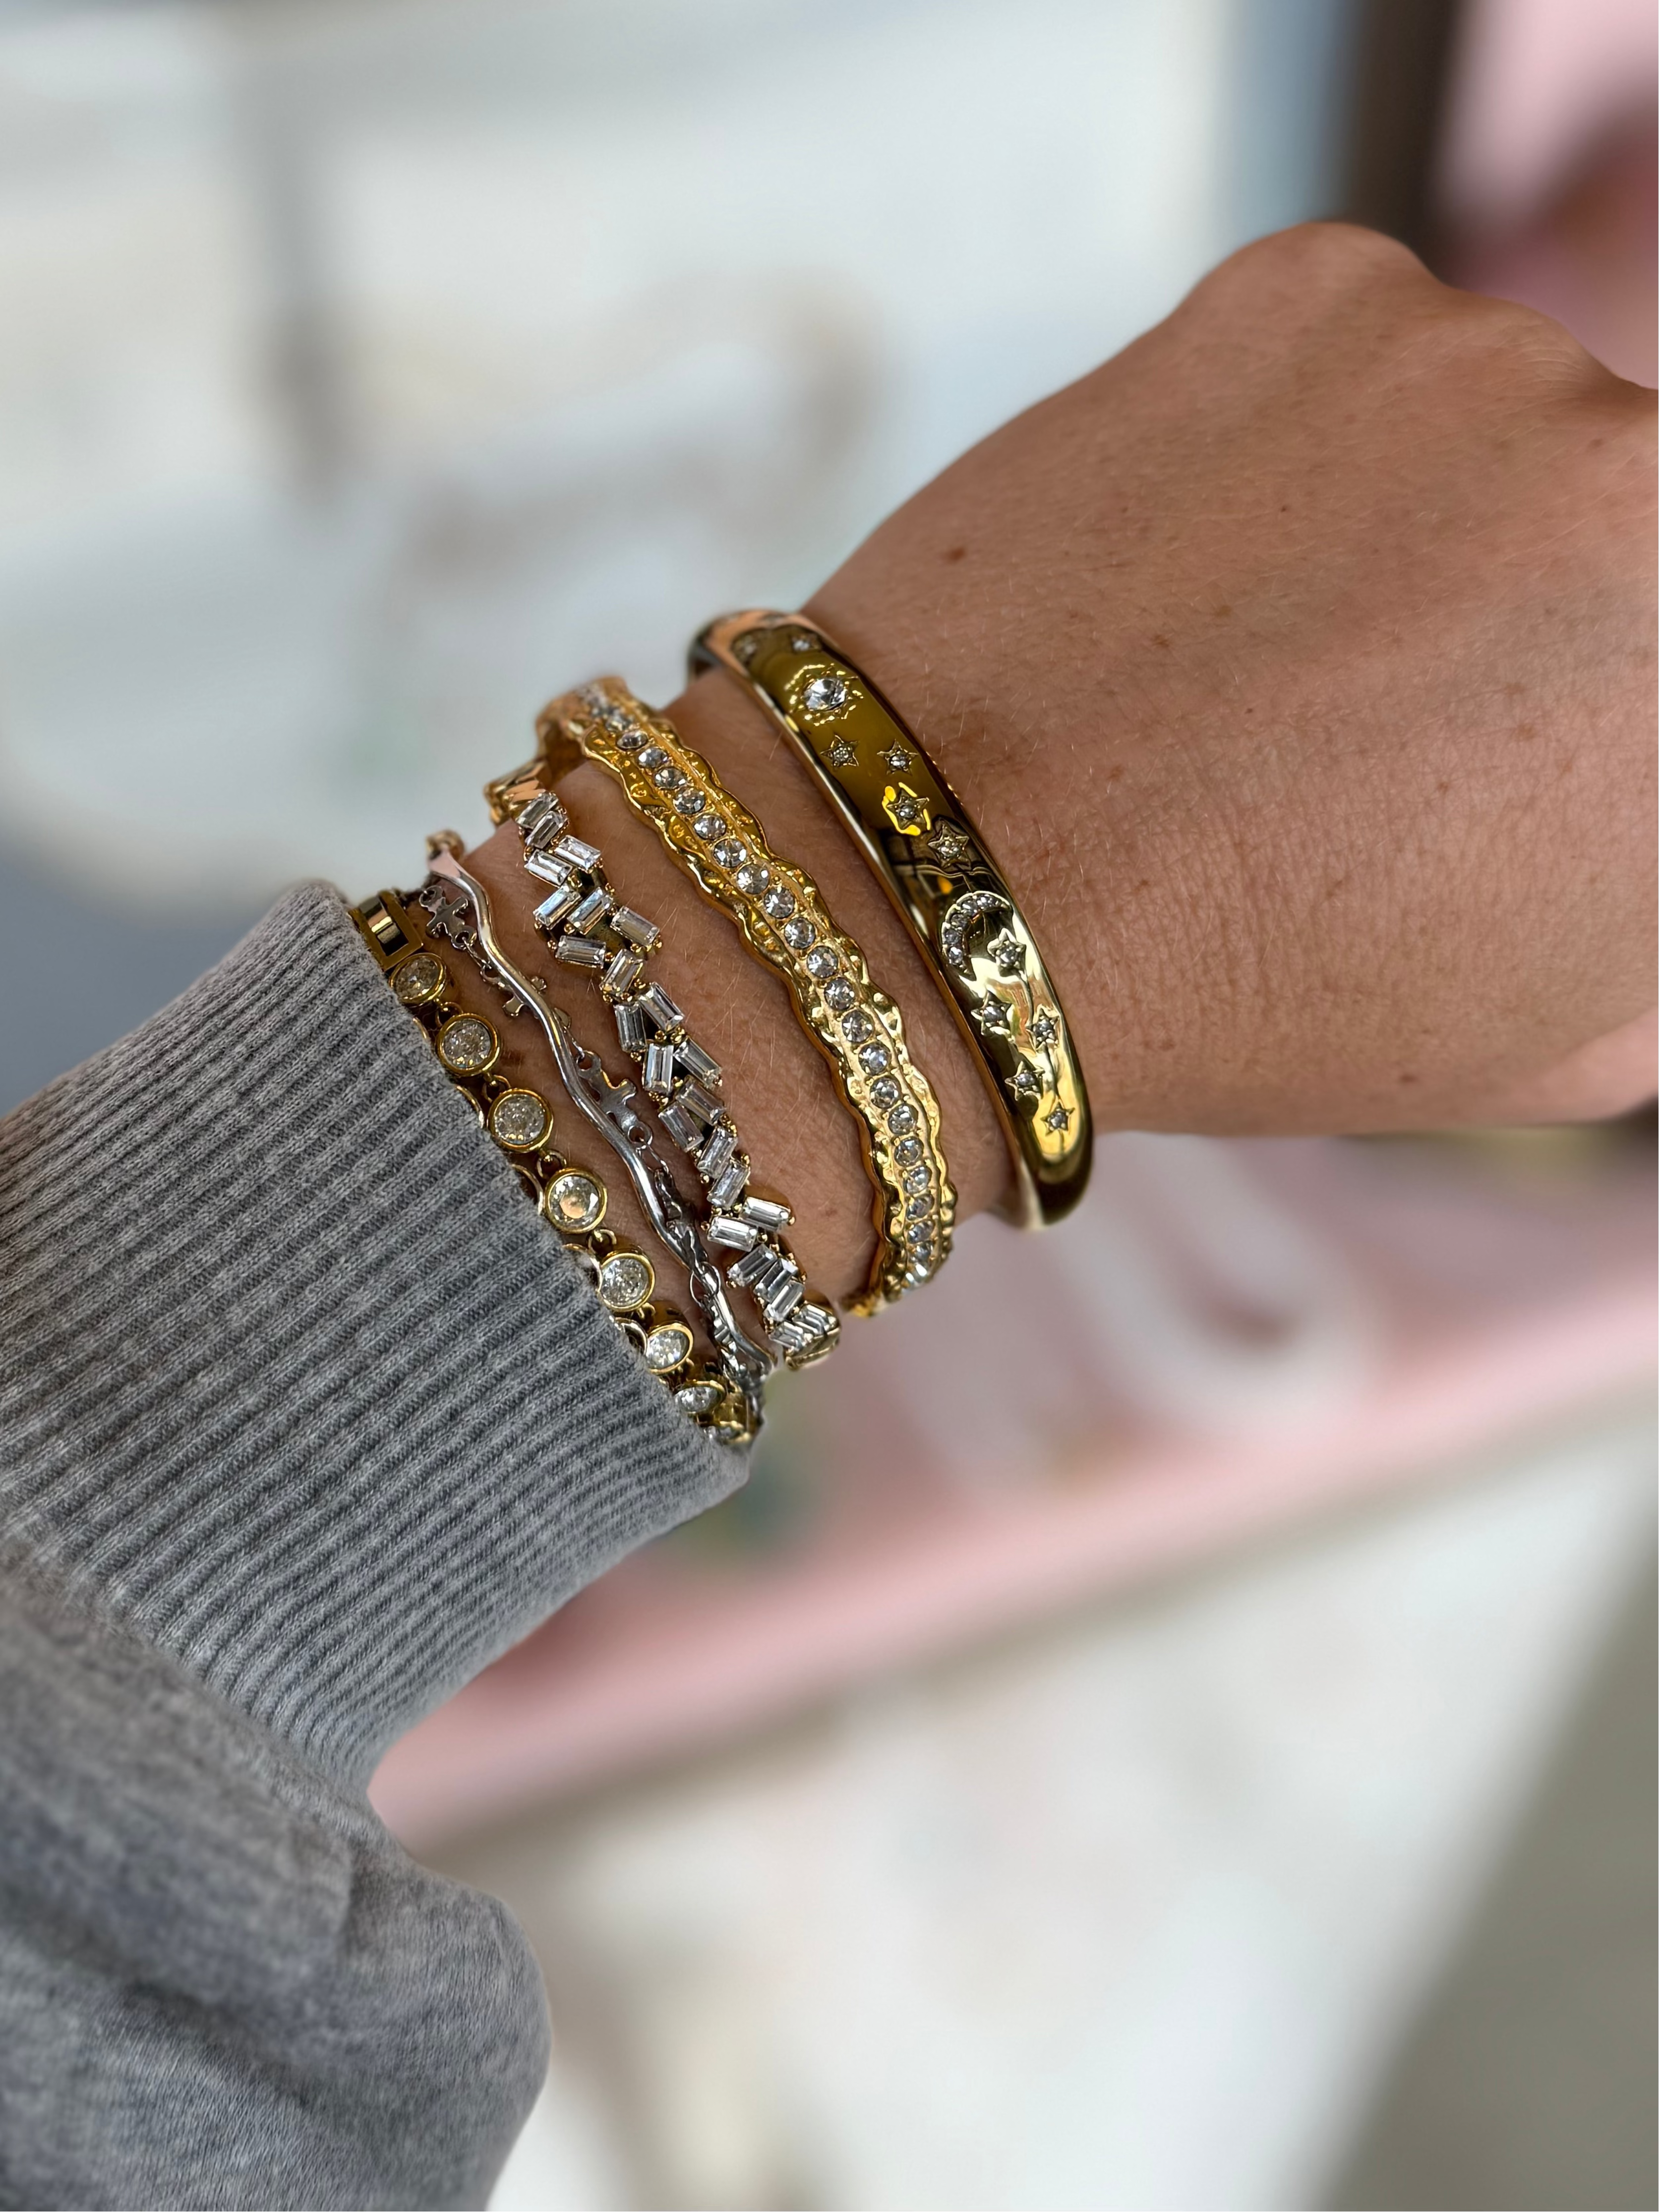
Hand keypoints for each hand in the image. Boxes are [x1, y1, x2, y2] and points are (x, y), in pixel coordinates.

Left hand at [481, 224, 1656, 1305]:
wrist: (966, 884)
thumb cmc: (1274, 992)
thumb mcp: (1580, 1023)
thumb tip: (1642, 786)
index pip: (1657, 642)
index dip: (1594, 707)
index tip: (1514, 749)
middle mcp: (1633, 455)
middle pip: (1610, 519)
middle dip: (1523, 616)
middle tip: (1392, 723)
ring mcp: (1466, 348)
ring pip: (1483, 432)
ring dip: (1416, 526)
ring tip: (1268, 666)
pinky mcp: (1307, 288)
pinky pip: (1350, 364)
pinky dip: (1298, 452)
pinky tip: (1202, 579)